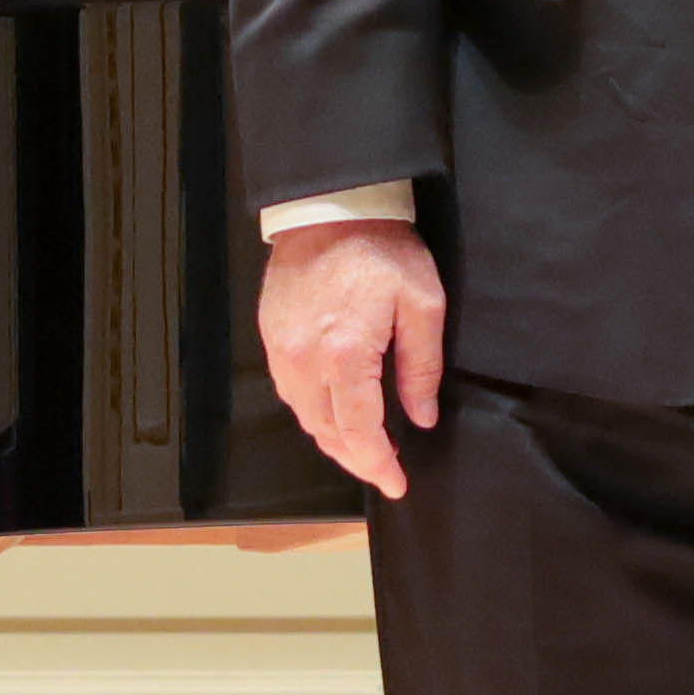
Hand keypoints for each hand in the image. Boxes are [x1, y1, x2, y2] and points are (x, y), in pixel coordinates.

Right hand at [258, 217, 444, 499]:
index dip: (378, 466)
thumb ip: (422, 367)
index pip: (360, 432)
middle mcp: (305, 361)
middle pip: (327, 433)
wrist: (329, 209)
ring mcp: (282, 350)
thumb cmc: (382, 250)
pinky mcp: (271, 337)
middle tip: (384, 471)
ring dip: (333, 439)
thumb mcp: (422, 304)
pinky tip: (335, 413)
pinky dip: (313, 412)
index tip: (397, 485)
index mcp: (346, 355)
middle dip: (357, 460)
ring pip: (305, 417)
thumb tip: (422, 417)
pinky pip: (290, 392)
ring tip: (363, 448)